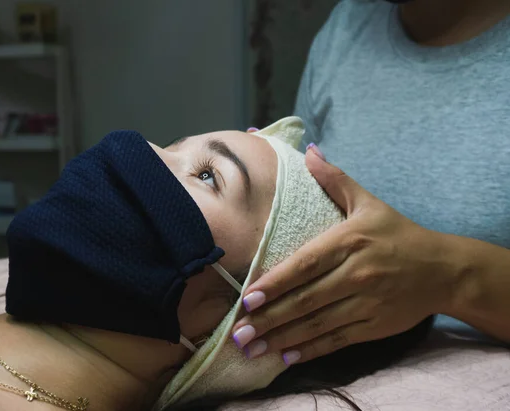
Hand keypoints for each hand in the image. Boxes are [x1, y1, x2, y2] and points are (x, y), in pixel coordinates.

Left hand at [231, 146, 457, 363]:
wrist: (443, 269)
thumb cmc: (398, 233)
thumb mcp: (368, 203)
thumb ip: (335, 179)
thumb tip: (309, 151)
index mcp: (349, 242)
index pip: (304, 265)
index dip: (275, 284)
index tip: (247, 299)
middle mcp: (356, 274)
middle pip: (305, 300)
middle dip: (269, 318)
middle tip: (238, 333)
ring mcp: (366, 303)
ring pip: (317, 324)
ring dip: (282, 338)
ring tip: (252, 349)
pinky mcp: (375, 325)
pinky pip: (337, 340)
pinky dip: (311, 350)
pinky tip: (286, 358)